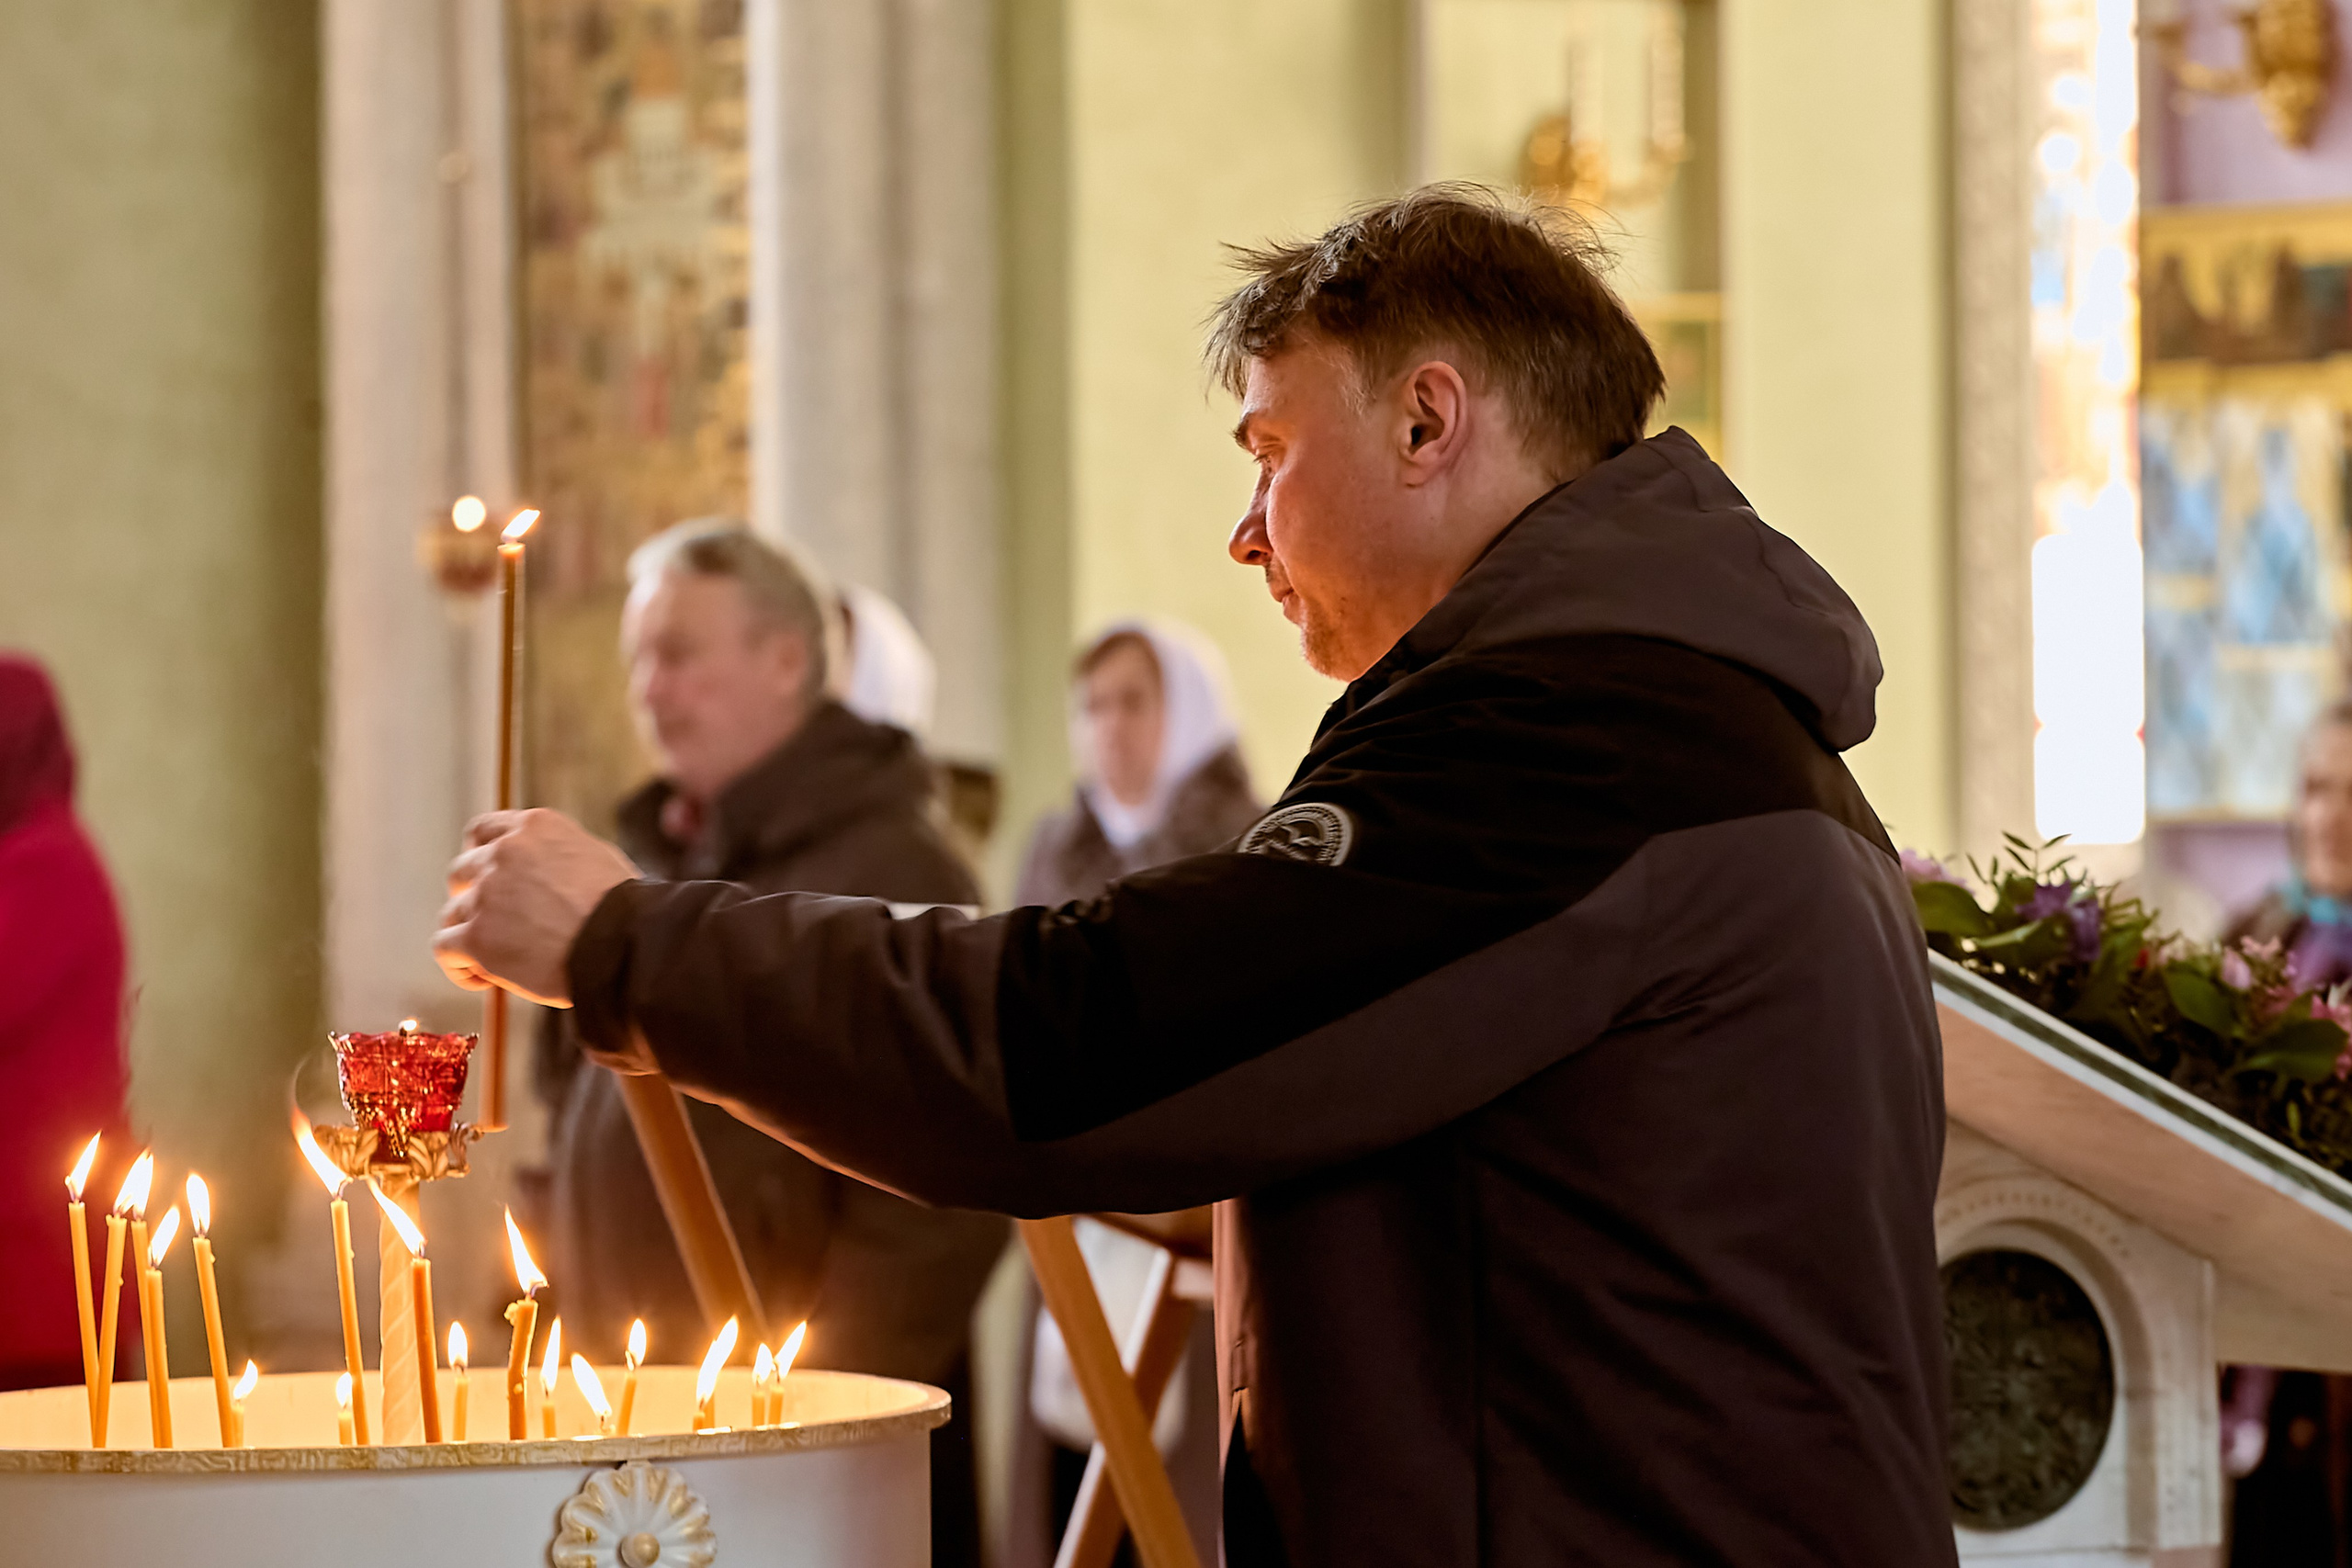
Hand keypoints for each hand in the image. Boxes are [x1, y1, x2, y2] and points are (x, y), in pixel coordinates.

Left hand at [434, 809, 640, 1005]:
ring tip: (495, 961)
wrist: (625, 945)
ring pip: (452, 913)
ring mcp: (486, 893)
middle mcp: (504, 852)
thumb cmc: (626, 910)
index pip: (482, 831)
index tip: (486, 879)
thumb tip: (545, 876)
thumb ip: (557, 857)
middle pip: (461, 872)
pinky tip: (485, 980)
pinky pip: (444, 948)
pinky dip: (460, 967)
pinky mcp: (476, 936)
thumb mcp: (595, 858)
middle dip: (473, 899)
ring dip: (470, 935)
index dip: (479, 857)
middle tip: (496, 925)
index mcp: (534, 827)